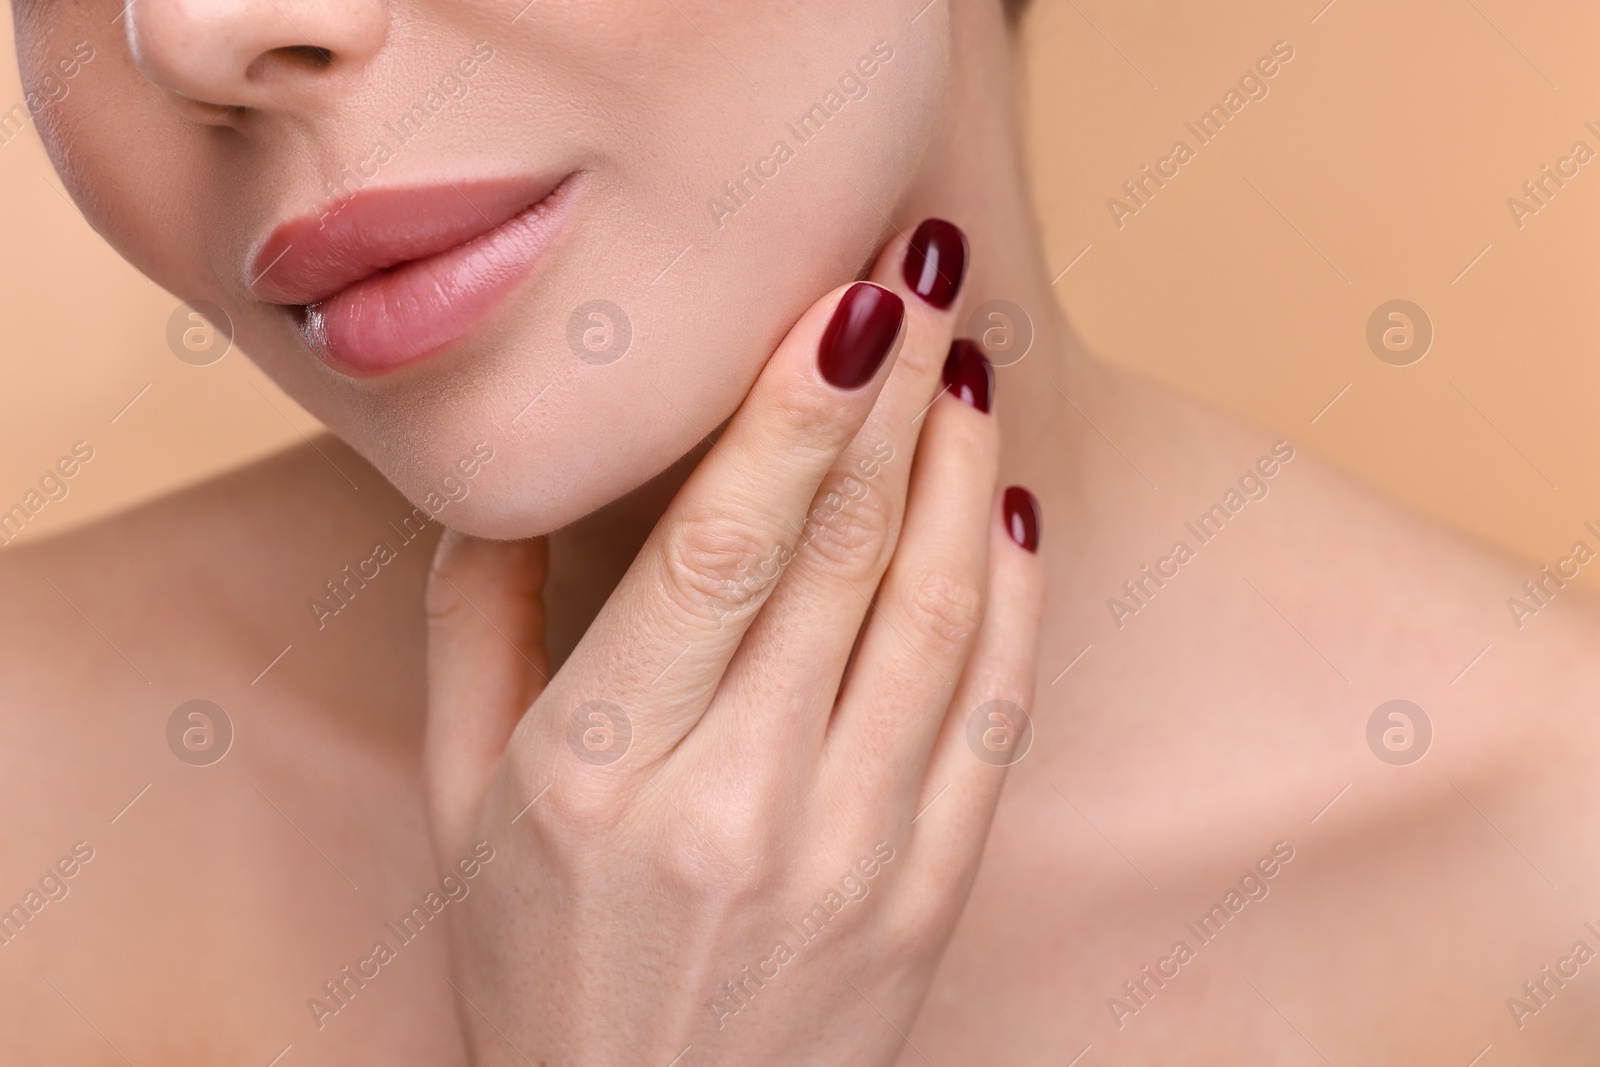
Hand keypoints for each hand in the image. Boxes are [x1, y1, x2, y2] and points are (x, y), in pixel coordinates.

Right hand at [424, 220, 1043, 1064]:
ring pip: (939, 619)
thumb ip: (475, 630)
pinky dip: (1016, 606)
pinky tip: (1012, 514)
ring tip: (966, 372)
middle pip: (847, 555)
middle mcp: (735, 803)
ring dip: (962, 476)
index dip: (796, 409)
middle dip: (895, 396)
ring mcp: (848, 853)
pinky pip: (992, 721)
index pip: (721, 547)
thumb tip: (512, 483)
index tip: (843, 299)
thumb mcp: (459, 809)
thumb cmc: (542, 975)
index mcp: (598, 767)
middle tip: (925, 279)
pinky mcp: (924, 896)